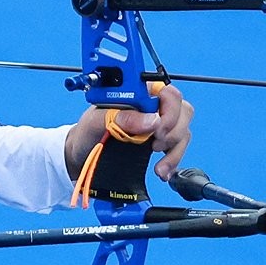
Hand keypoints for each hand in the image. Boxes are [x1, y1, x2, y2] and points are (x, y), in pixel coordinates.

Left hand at [64, 84, 193, 182]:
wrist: (82, 154)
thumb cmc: (87, 131)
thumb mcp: (96, 122)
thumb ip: (121, 117)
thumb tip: (152, 120)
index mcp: (138, 92)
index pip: (168, 93)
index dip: (168, 112)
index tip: (157, 130)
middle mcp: (151, 105)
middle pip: (182, 110)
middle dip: (173, 131)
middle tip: (155, 145)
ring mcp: (157, 123)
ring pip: (183, 130)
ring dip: (176, 150)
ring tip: (160, 167)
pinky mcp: (159, 141)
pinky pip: (179, 146)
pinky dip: (174, 160)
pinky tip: (162, 171)